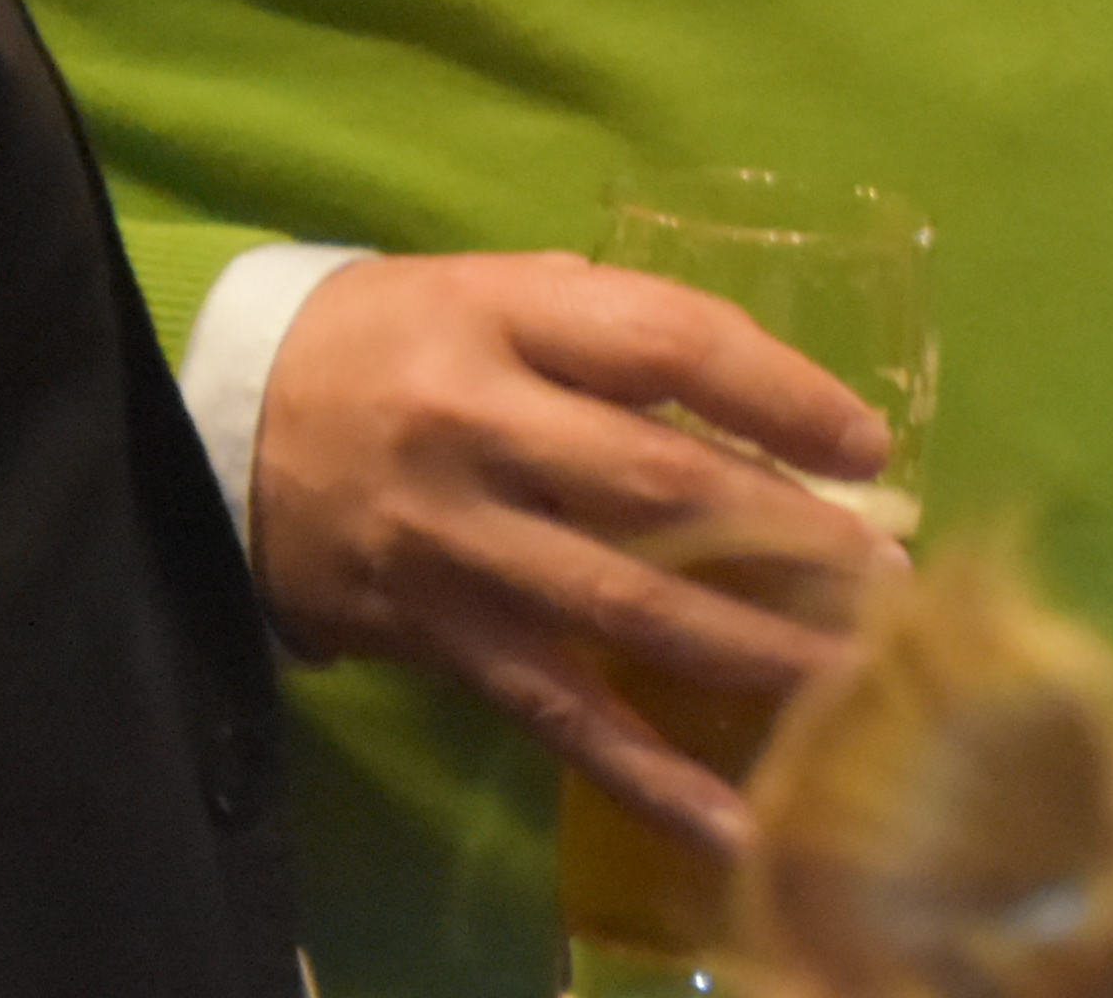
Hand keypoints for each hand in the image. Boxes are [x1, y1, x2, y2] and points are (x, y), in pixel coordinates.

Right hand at [247, 249, 908, 851]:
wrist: (220, 428)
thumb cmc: (386, 343)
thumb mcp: (486, 291)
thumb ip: (608, 332)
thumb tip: (771, 404)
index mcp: (499, 317)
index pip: (664, 343)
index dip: (778, 392)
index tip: (868, 443)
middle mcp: (479, 426)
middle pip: (662, 484)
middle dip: (794, 537)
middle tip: (892, 577)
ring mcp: (459, 543)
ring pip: (630, 605)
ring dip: (758, 650)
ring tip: (857, 676)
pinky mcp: (443, 639)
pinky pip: (562, 716)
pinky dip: (653, 776)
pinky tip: (738, 820)